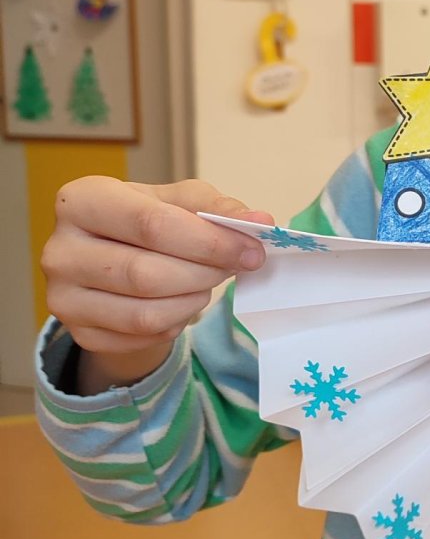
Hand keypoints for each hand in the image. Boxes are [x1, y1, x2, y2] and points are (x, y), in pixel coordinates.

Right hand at [42, 177, 272, 391]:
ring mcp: (63, 296)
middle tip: (237, 267)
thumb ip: (217, 208)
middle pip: (148, 274)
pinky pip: (141, 337)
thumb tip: (261, 221)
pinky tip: (181, 303)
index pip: (151, 225)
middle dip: (206, 273)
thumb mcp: (179, 202)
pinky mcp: (78, 332)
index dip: (209, 241)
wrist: (111, 261)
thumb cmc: (146, 222)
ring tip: (206, 282)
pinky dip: (175, 323)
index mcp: (81, 201)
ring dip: (193, 301)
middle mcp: (60, 249)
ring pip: (146, 313)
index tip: (251, 250)